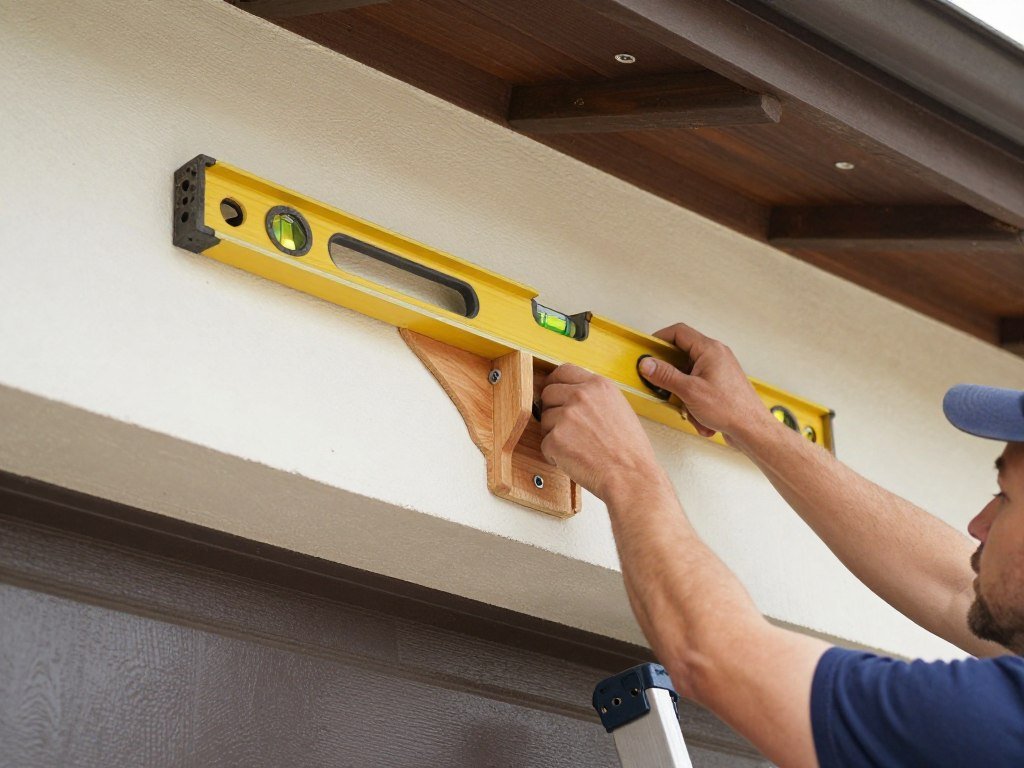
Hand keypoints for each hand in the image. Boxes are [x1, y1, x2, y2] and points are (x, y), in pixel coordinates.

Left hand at [539, 365, 661, 500]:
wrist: (632, 477)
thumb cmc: (630, 451)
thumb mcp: (619, 409)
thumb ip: (595, 398)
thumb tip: (571, 395)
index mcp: (599, 385)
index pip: (564, 371)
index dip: (556, 383)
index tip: (555, 394)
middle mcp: (581, 395)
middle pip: (548, 393)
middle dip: (553, 411)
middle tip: (568, 429)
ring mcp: (567, 416)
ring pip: (544, 419)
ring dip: (554, 434)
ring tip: (579, 448)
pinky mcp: (555, 438)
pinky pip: (545, 444)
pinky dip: (555, 455)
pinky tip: (576, 459)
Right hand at [639, 322, 771, 445]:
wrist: (753, 430)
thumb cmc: (731, 409)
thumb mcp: (690, 391)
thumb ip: (665, 375)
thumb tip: (647, 364)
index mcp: (710, 350)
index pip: (679, 332)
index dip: (660, 339)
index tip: (647, 350)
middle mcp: (716, 356)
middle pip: (681, 357)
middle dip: (671, 378)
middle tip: (661, 386)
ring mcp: (718, 371)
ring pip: (688, 377)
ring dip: (684, 397)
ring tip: (690, 410)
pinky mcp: (719, 386)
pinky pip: (697, 389)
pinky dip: (694, 404)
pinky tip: (700, 418)